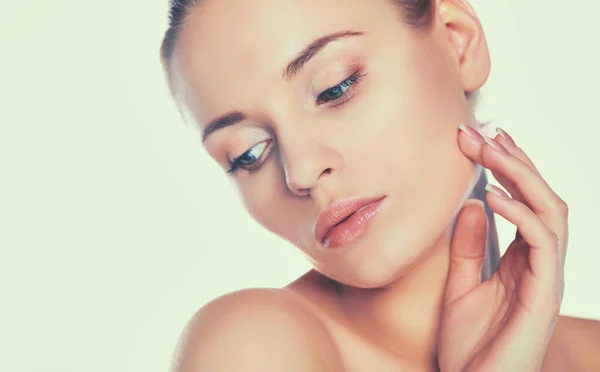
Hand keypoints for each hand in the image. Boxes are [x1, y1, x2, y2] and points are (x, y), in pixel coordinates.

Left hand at [437, 125, 567, 371]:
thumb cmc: (469, 346)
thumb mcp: (459, 285)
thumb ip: (466, 246)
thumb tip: (470, 201)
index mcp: (523, 261)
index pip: (524, 202)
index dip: (505, 168)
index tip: (476, 138)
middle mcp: (541, 265)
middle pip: (541, 198)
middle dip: (514, 161)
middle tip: (481, 131)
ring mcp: (546, 279)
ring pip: (551, 212)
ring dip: (521, 176)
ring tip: (490, 149)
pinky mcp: (544, 296)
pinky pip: (543, 243)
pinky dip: (520, 214)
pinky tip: (492, 194)